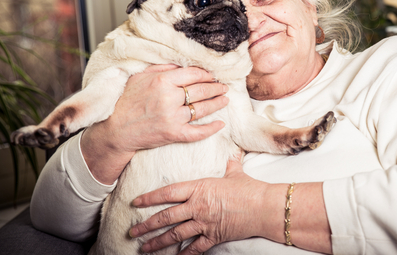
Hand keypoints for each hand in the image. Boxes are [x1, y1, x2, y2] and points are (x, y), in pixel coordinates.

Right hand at [81, 64, 229, 183]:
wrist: (115, 130)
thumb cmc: (126, 101)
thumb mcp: (139, 77)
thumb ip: (161, 68)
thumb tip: (181, 65)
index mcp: (162, 81)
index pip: (193, 74)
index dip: (206, 75)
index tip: (212, 76)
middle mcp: (169, 98)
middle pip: (201, 90)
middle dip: (216, 88)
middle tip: (224, 87)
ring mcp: (172, 117)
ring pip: (202, 109)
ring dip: (217, 104)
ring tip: (225, 99)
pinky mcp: (173, 133)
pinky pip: (197, 132)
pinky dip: (211, 128)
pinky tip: (221, 124)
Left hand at [129, 155, 272, 253]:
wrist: (264, 206)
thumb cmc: (250, 188)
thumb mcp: (235, 172)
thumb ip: (230, 163)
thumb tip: (233, 152)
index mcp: (199, 188)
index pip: (168, 193)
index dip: (150, 198)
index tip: (136, 202)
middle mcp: (197, 207)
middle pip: (166, 217)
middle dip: (147, 225)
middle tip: (133, 231)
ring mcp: (204, 223)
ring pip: (175, 235)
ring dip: (157, 242)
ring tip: (144, 248)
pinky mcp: (214, 237)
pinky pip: (195, 248)